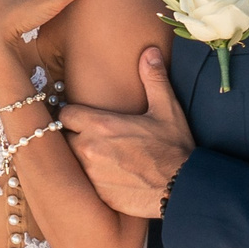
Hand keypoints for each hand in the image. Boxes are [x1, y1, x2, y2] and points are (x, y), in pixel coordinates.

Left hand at [59, 47, 192, 217]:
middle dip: (76, 137)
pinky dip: (93, 180)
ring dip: (82, 159)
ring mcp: (91, 176)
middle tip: (94, 138)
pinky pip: (85, 184)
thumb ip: (153, 79)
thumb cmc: (175, 148)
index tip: (83, 117)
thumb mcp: (167, 110)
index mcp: (100, 126)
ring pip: (72, 163)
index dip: (73, 115)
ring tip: (103, 158)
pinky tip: (111, 177)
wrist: (184, 188)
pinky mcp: (97, 195)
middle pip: (65, 139)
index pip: (64, 115)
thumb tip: (150, 51)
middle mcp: (89, 150)